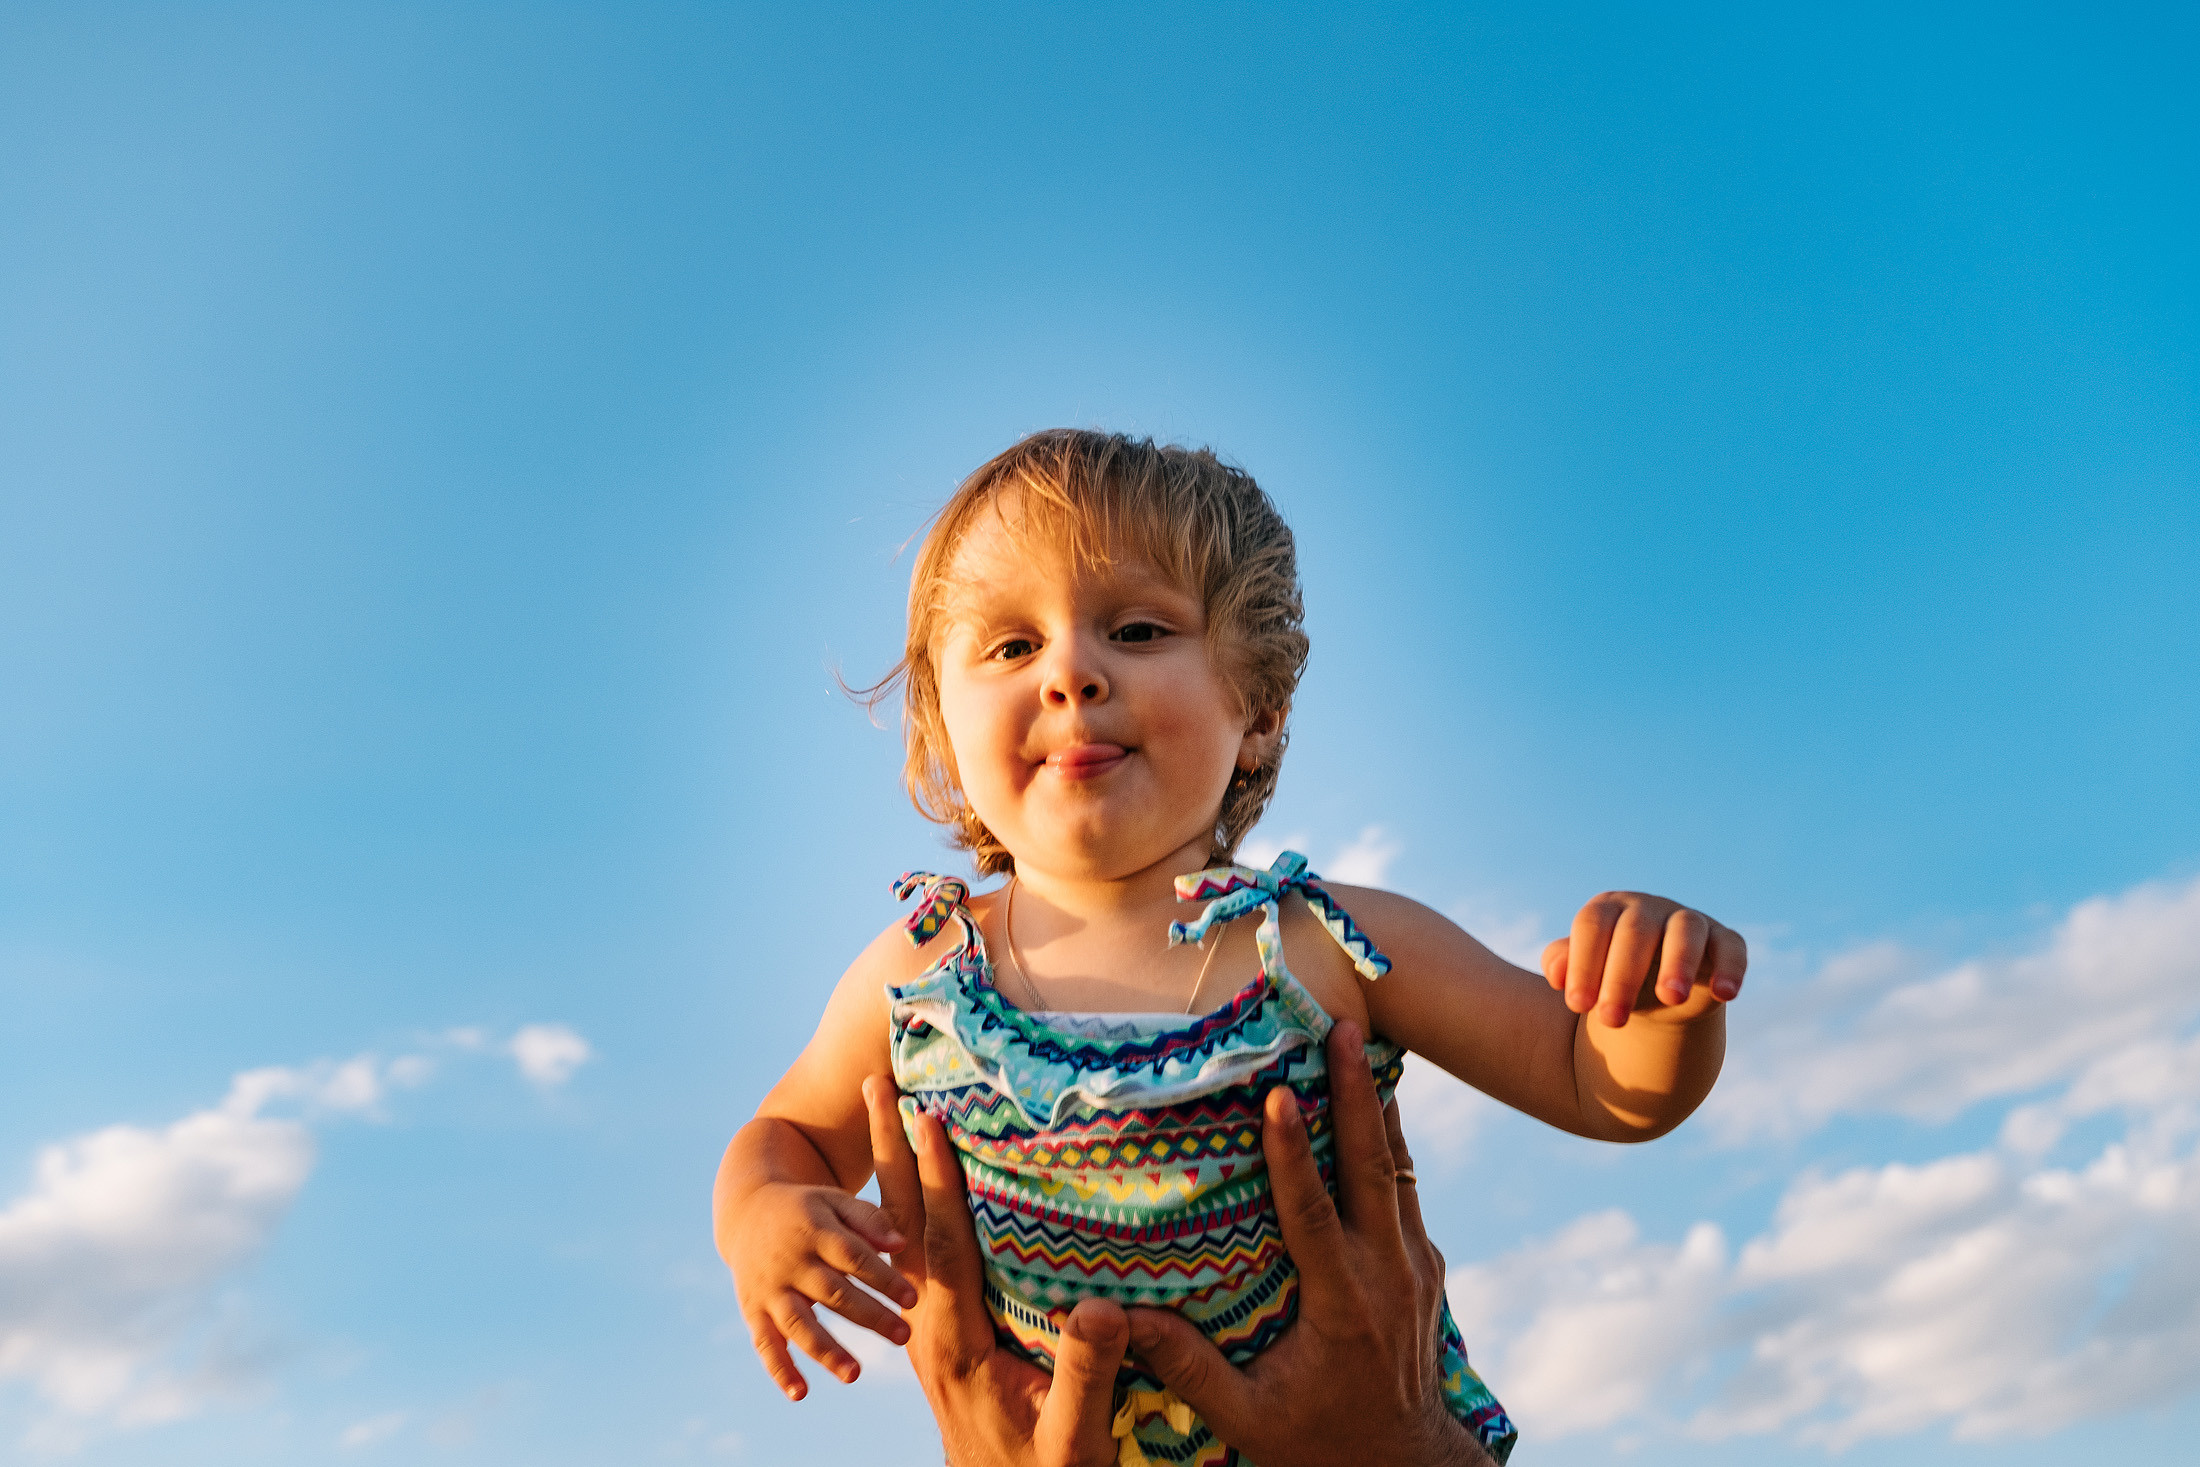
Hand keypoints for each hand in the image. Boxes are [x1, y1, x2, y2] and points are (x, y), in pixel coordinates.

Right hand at [724, 1178, 916, 1399]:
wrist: (747, 1212)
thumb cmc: (808, 1210)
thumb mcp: (834, 1202)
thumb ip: (869, 1219)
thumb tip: (902, 1244)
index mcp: (815, 1230)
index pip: (854, 1257)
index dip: (883, 1278)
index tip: (913, 1300)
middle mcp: (791, 1262)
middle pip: (833, 1292)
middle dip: (870, 1316)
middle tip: (903, 1336)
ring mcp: (770, 1288)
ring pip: (798, 1323)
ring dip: (826, 1350)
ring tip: (855, 1374)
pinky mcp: (752, 1310)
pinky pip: (764, 1343)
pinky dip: (779, 1369)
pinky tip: (801, 1394)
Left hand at [863, 1076, 1126, 1466]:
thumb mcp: (1074, 1438)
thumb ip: (1085, 1375)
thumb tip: (1104, 1307)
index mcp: (955, 1344)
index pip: (940, 1248)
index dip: (935, 1183)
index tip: (927, 1118)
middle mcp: (932, 1328)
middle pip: (902, 1225)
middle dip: (891, 1152)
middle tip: (875, 1083)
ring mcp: (934, 1328)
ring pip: (906, 1233)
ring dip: (898, 1169)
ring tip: (892, 1107)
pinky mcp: (946, 1332)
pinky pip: (926, 1254)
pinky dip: (919, 1203)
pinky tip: (925, 1176)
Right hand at [1123, 1022, 1494, 1466]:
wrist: (1406, 1464)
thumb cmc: (1316, 1440)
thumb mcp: (1247, 1418)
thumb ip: (1189, 1367)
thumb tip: (1117, 1319)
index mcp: (1342, 1305)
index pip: (1314, 1215)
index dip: (1294, 1153)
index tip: (1279, 1094)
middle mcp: (1387, 1274)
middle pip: (1375, 1168)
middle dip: (1357, 1093)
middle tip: (1345, 1028)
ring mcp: (1416, 1265)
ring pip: (1398, 1169)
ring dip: (1378, 1103)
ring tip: (1363, 1039)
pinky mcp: (1425, 1263)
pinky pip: (1405, 1188)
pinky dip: (1387, 1141)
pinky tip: (1370, 1101)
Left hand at [1541, 891, 1747, 1028]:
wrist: (1656, 993)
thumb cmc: (1611, 976)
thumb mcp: (1585, 972)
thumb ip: (1564, 965)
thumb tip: (1557, 975)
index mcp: (1609, 910)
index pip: (1593, 925)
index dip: (1584, 963)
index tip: (1578, 1005)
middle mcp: (1648, 909)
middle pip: (1634, 932)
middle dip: (1621, 977)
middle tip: (1610, 1020)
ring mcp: (1689, 922)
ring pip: (1685, 931)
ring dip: (1678, 963)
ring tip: (1670, 998)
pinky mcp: (1724, 941)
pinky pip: (1731, 948)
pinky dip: (1731, 968)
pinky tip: (1724, 995)